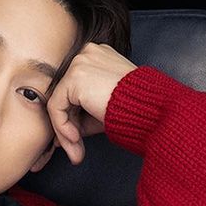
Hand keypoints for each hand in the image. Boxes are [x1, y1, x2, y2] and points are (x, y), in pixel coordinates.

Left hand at [46, 43, 138, 165]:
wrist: (148, 107)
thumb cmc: (134, 109)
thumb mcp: (102, 110)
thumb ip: (81, 118)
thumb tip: (60, 138)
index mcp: (96, 57)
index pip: (73, 90)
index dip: (72, 117)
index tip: (75, 140)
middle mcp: (86, 54)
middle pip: (64, 96)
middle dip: (67, 127)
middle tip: (75, 151)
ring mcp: (80, 62)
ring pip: (58, 102)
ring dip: (65, 132)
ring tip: (76, 151)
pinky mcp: (74, 76)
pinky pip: (57, 107)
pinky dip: (62, 127)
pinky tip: (76, 138)